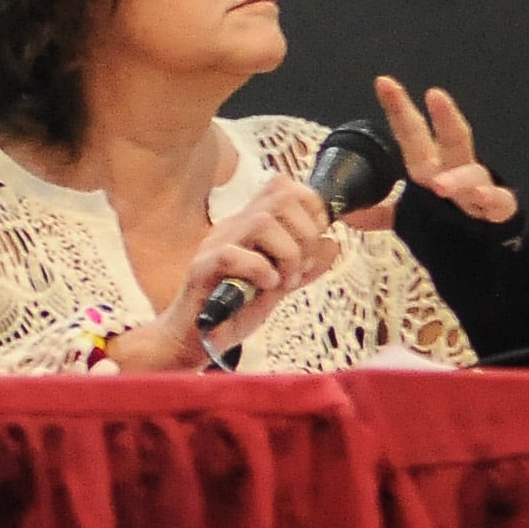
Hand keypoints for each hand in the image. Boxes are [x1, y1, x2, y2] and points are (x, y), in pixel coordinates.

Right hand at [110, 175, 339, 370]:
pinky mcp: (202, 268)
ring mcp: (216, 243)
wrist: (195, 340)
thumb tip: (333, 243)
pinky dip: (259, 270)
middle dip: (305, 234)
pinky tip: (265, 288)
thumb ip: (305, 265)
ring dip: (286, 254)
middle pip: (280, 197)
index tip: (315, 243)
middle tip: (300, 269)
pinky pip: (232, 254)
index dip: (311, 208)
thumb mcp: (279, 285)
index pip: (283, 187)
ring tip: (283, 282)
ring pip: (262, 222)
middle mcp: (233, 226)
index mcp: (250, 224)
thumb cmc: (233, 311)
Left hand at [340, 76, 518, 231]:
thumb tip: (346, 213)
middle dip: (444, 117)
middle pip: (450, 139)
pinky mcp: (499, 211)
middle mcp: (455, 171)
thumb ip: (380, 212)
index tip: (384, 83)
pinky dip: (490, 198)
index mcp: (429, 168)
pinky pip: (499, 202)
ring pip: (473, 174)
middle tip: (435, 94)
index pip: (412, 133)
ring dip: (457, 178)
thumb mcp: (410, 217)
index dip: (399, 109)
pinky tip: (480, 196)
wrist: (487, 249)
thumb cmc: (449, 222)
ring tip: (438, 184)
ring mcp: (479, 189)